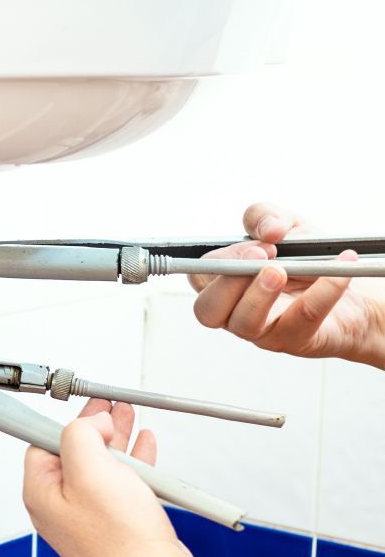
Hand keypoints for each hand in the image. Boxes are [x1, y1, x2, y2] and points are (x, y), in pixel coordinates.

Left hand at [23, 399, 209, 556]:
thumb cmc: (123, 541)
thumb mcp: (92, 470)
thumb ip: (81, 435)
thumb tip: (88, 422)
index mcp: (42, 493)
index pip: (43, 443)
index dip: (70, 422)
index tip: (88, 407)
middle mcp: (60, 508)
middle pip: (73, 453)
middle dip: (95, 427)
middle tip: (111, 407)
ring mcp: (87, 520)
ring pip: (99, 468)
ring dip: (116, 441)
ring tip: (130, 419)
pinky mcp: (113, 528)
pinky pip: (119, 487)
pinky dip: (132, 464)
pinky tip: (145, 449)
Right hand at [190, 202, 384, 366]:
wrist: (355, 290)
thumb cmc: (308, 261)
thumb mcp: (286, 226)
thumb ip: (265, 216)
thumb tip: (267, 229)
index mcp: (224, 284)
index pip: (200, 278)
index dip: (222, 262)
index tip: (256, 245)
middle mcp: (236, 311)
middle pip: (208, 311)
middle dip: (228, 283)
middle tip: (262, 257)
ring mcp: (264, 331)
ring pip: (245, 323)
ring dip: (260, 294)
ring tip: (282, 271)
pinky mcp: (298, 340)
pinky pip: (303, 319)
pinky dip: (323, 290)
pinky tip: (340, 268)